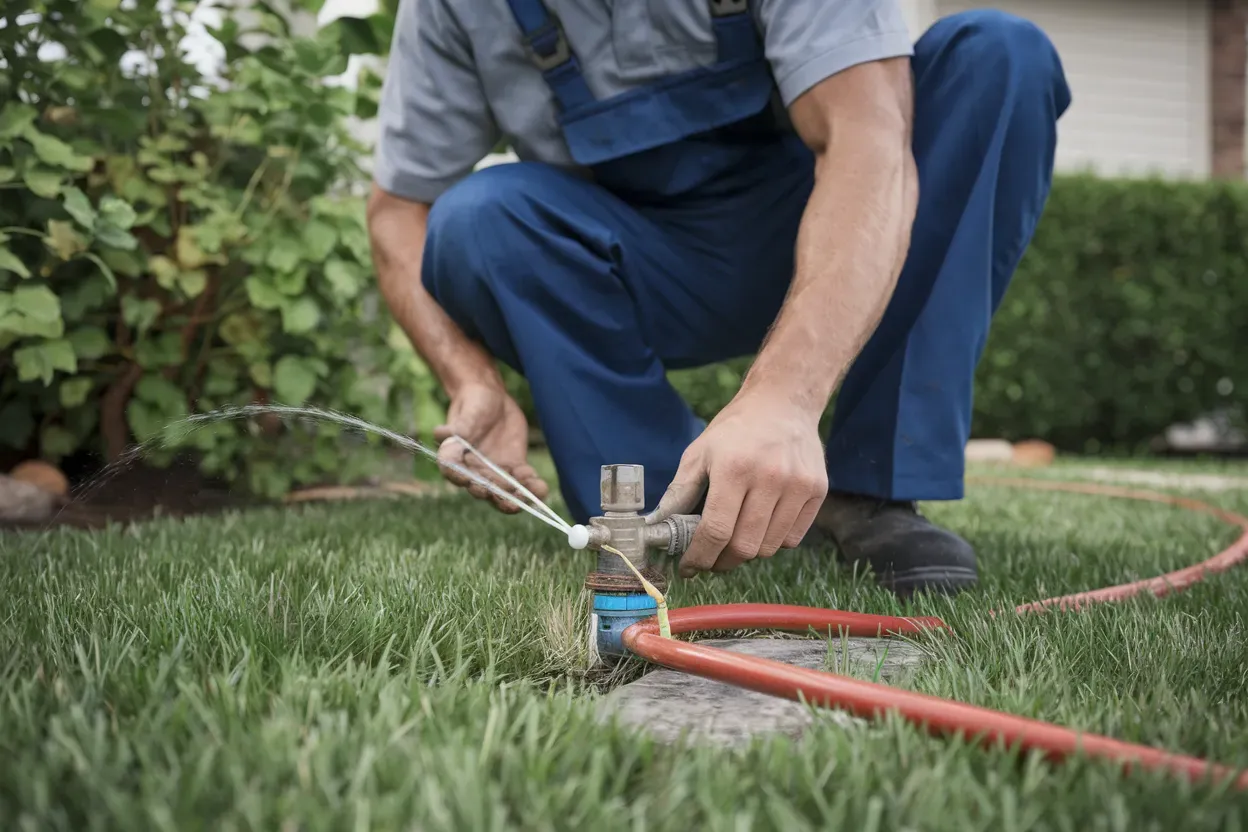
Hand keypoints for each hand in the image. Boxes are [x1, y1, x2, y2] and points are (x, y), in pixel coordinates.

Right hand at [433, 382, 548, 514]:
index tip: (469, 482)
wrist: (492, 398)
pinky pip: (523, 479)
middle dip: (496, 495)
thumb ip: (458, 428)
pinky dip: (532, 485)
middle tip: (508, 501)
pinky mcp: (513, 466)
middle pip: (482, 487)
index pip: (453, 471)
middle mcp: (474, 470)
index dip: (460, 478)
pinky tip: (542, 488)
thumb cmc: (473, 404)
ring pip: (505, 489)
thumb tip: (440, 434)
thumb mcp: (466, 414)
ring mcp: (495, 471)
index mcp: (456, 458)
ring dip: (517, 496)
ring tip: (529, 498)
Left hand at [645, 391, 827, 576]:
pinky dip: (773, 542)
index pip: (716, 531)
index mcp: (734, 468)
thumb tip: (657, 526)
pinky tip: (760, 525)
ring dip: (747, 553)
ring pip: (769, 548)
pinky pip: (792, 539)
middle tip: (710, 558)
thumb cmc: (735, 429)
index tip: (688, 567)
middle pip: (744, 547)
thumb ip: (679, 492)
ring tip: (734, 538)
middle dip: (721, 562)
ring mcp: (798, 485)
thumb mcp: (699, 452)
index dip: (699, 557)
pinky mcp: (817, 490)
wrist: (783, 402)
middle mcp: (770, 477)